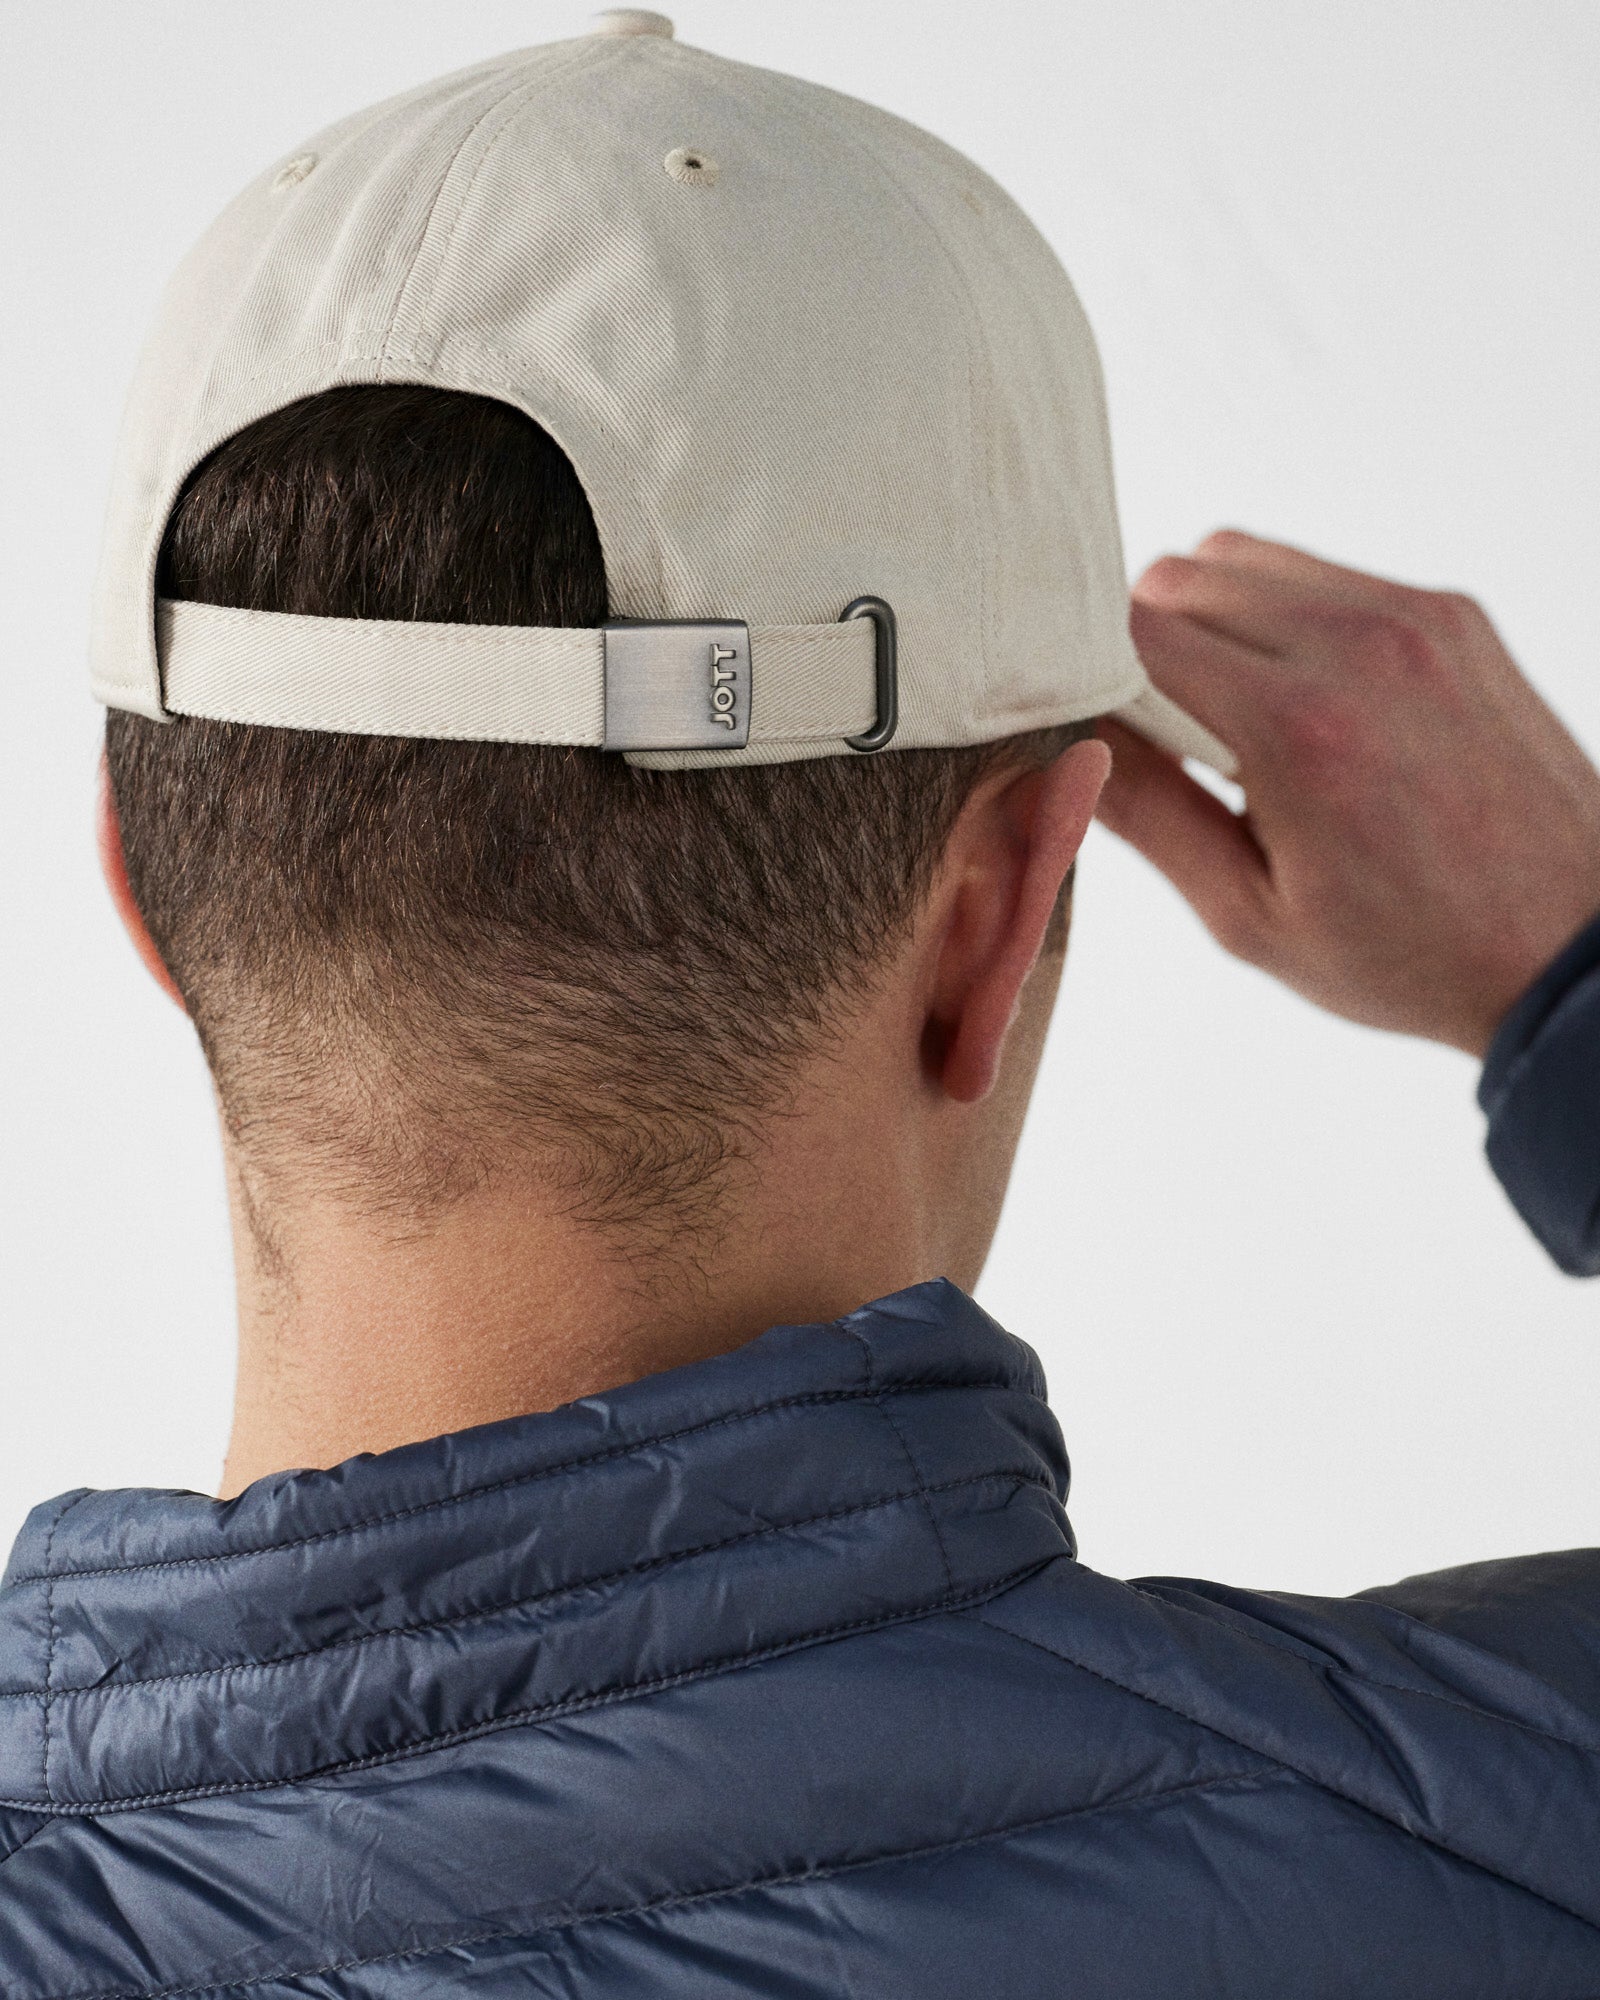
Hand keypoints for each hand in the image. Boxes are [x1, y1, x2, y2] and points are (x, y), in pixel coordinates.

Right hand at [1096, 531, 1599, 1056]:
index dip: (1088, 673)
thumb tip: (1065, 747)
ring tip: (1235, 717)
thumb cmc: (1410, 954)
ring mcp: (1411, 616)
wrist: (1569, 945)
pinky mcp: (1449, 611)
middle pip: (1176, 578)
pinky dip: (1281, 617)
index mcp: (1296, 728)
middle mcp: (1356, 645)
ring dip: (1208, 620)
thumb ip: (1149, 818)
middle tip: (1167, 738)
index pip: (1131, 632)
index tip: (1090, 726)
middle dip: (1143, 647)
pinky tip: (1304, 701)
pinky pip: (1318, 573)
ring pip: (1240, 558)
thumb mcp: (1250, 918)